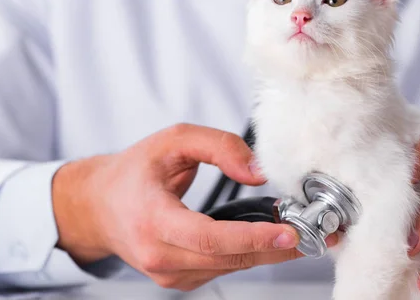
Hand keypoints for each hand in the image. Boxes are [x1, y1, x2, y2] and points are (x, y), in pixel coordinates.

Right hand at [51, 123, 303, 290]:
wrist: (100, 206)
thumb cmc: (134, 172)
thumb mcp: (172, 141)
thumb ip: (218, 146)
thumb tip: (258, 171)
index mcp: (151, 218)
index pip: (207, 238)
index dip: (251, 239)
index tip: (289, 233)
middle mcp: (157, 254)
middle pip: (228, 258)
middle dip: (277, 246)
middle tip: (318, 232)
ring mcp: (167, 273)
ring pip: (230, 267)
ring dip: (267, 250)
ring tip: (299, 229)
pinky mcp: (177, 279)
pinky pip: (222, 268)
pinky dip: (248, 253)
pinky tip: (266, 237)